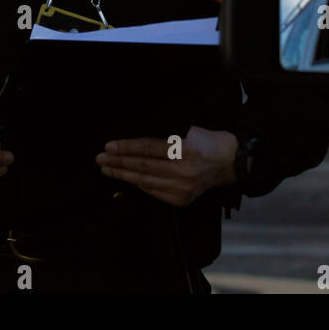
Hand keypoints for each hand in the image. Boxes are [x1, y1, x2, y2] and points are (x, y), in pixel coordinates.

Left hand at [96, 126, 237, 206]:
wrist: (228, 162)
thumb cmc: (205, 141)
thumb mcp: (186, 129)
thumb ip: (163, 133)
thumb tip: (131, 138)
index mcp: (185, 149)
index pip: (148, 148)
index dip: (126, 147)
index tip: (109, 146)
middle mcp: (184, 171)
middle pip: (143, 166)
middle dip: (118, 162)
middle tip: (100, 158)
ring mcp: (183, 188)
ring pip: (145, 181)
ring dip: (123, 175)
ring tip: (107, 169)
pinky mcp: (182, 199)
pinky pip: (153, 192)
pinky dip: (137, 185)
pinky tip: (125, 179)